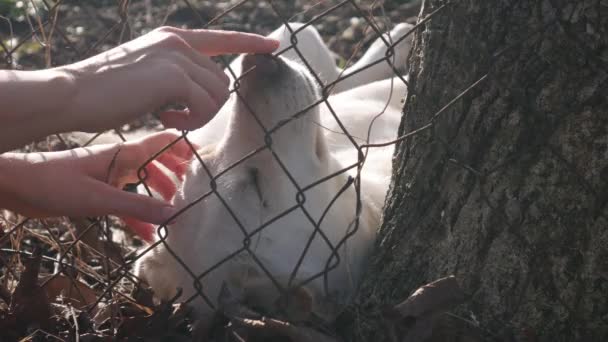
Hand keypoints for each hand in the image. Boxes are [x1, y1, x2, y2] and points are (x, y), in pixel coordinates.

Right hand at [0, 27, 278, 151]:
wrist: (71, 94)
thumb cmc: (104, 93)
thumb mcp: (145, 76)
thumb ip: (174, 76)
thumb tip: (201, 92)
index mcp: (171, 40)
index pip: (222, 39)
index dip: (249, 43)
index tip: (273, 45)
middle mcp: (178, 43)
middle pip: (222, 81)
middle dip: (208, 107)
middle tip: (178, 118)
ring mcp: (177, 56)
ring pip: (218, 94)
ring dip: (199, 115)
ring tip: (168, 118)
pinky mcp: (174, 76)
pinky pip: (204, 106)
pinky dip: (189, 120)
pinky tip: (163, 119)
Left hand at [0, 131, 193, 240]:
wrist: (16, 185)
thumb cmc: (53, 183)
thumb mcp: (98, 198)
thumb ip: (137, 207)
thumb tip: (174, 215)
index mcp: (125, 154)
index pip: (166, 143)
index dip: (188, 149)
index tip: (207, 164)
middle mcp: (123, 161)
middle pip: (161, 165)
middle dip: (180, 180)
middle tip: (196, 197)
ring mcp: (111, 176)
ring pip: (146, 185)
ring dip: (160, 200)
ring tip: (176, 218)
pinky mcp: (100, 191)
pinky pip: (128, 202)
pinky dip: (139, 216)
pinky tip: (147, 235)